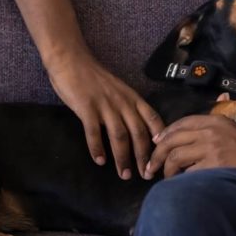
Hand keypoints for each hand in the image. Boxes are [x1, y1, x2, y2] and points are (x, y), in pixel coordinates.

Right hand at [46, 52, 163, 178]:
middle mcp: (123, 102)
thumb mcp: (119, 91)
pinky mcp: (86, 108)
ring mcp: (105, 105)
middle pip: (139, 132)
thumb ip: (127, 107)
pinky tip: (99, 161)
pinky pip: (93, 131)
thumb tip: (137, 130)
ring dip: (123, 157)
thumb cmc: (95, 78)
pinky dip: (97, 147)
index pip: (153, 119)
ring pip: (119, 135)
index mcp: (133, 98)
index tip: (162, 156)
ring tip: (124, 174)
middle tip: (145, 174)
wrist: (72, 61)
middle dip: (143, 155)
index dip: (160, 139)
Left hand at [145, 114, 235, 178]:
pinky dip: (181, 181)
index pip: (180, 123)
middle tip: (151, 167)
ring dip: (166, 171)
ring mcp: (211, 149)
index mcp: (214, 120)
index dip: (165, 134)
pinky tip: (182, 186)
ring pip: (175, 158)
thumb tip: (221, 98)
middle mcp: (209, 132)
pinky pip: (187, 174)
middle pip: (171, 141)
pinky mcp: (214, 167)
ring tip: (166, 179)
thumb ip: (227, 111)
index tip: (156, 143)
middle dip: (157, 155)